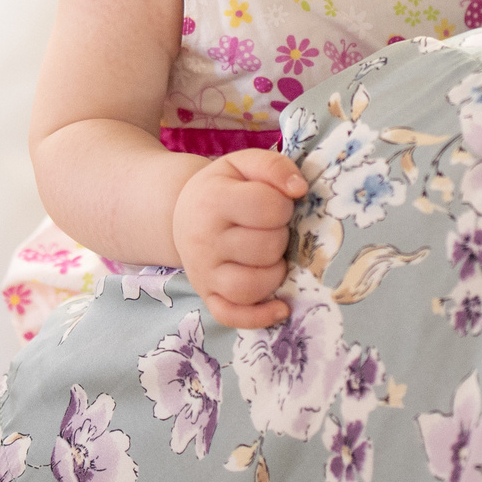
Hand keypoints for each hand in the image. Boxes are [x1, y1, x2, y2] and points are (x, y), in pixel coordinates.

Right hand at [173, 148, 304, 328]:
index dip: (283, 206)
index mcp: (213, 201)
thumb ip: (274, 167)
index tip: (276, 203)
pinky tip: (281, 307)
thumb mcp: (243, 164)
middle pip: (266, 248)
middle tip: (270, 228)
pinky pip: (232, 316)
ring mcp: (203, 272)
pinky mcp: (207, 295)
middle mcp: (204, 240)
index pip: (268, 208)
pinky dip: (260, 317)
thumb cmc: (223, 188)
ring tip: (272, 256)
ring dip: (275, 272)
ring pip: (252, 286)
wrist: (182, 212)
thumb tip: (299, 189)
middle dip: (280, 237)